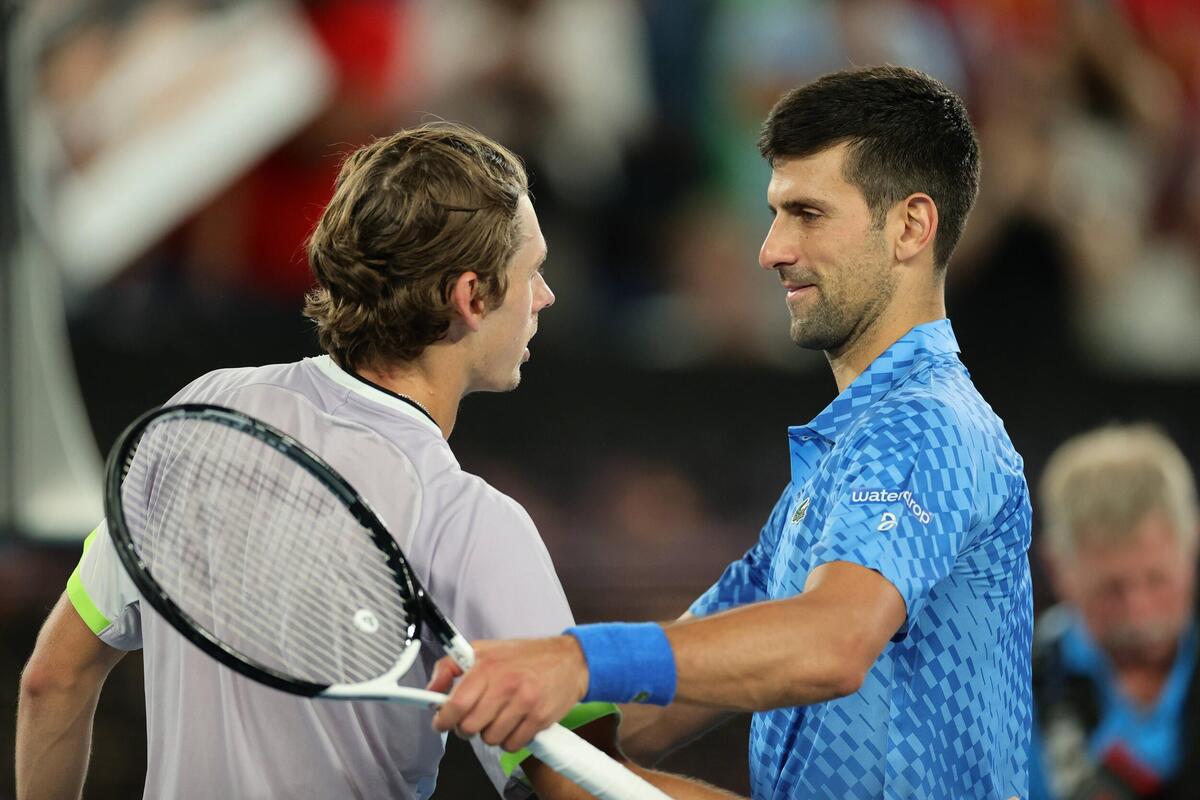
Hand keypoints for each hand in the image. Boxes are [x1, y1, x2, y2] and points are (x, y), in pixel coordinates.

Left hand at [428, 636, 588, 751]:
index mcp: (487, 666)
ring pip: (490, 739)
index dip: (443, 719)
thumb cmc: (524, 656)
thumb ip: (450, 666)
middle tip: (474, 718)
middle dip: (466, 727)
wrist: (569, 659)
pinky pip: (512, 745)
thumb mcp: (483, 650)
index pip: (455, 705)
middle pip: (470, 727)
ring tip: (498, 718)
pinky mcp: (540, 718)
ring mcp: (525, 702)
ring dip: (490, 733)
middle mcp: (506, 684)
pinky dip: (509, 739)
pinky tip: (514, 723)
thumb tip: (431, 690)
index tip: (442, 721)